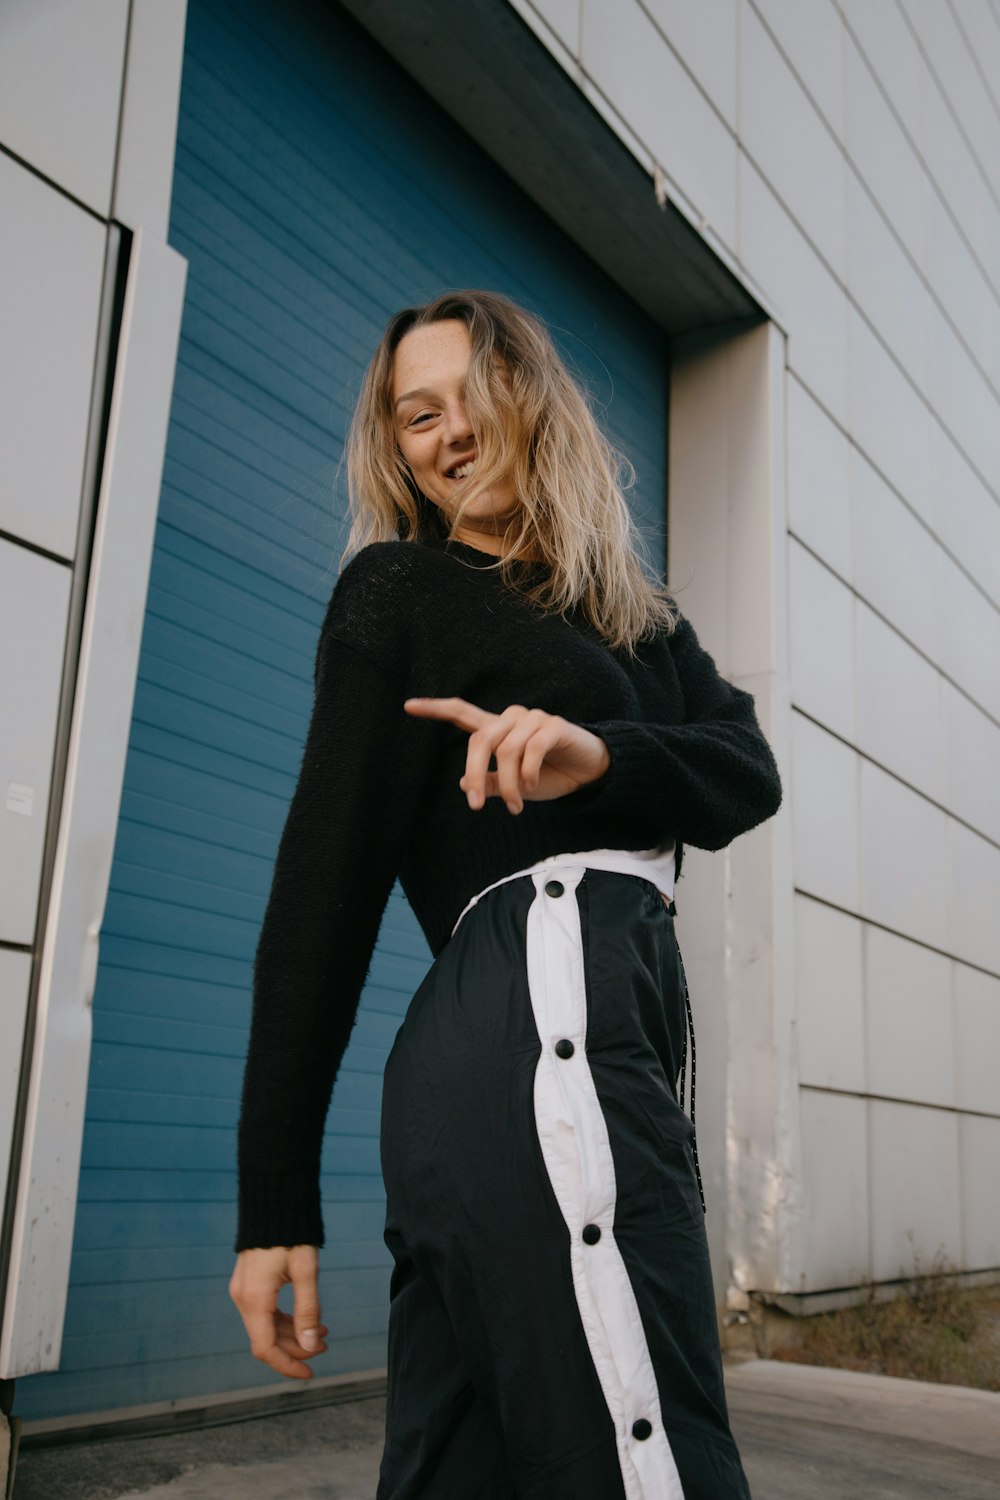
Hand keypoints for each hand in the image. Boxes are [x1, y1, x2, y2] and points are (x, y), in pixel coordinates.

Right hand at [229, 1244, 328, 1379]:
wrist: (273, 1201)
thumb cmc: (292, 1234)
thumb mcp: (306, 1272)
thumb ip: (308, 1310)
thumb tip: (311, 1346)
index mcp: (254, 1299)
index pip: (265, 1348)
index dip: (287, 1365)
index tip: (310, 1374)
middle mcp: (243, 1298)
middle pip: (266, 1339)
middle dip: (296, 1348)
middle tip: (325, 1346)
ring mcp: (243, 1291)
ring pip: (265, 1327)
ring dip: (292, 1334)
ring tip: (322, 1332)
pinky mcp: (248, 1284)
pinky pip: (264, 1312)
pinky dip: (284, 1320)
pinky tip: (306, 1319)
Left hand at [403, 697, 610, 813]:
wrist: (590, 774)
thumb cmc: (550, 777)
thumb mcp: (516, 787)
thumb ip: (492, 783)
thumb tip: (462, 784)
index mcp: (498, 730)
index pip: (462, 713)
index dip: (436, 709)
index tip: (408, 706)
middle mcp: (512, 719)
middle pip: (481, 739)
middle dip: (475, 773)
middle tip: (475, 805)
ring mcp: (534, 720)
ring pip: (507, 750)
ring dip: (509, 784)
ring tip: (515, 808)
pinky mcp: (555, 726)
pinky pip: (532, 748)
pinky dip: (528, 773)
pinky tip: (532, 788)